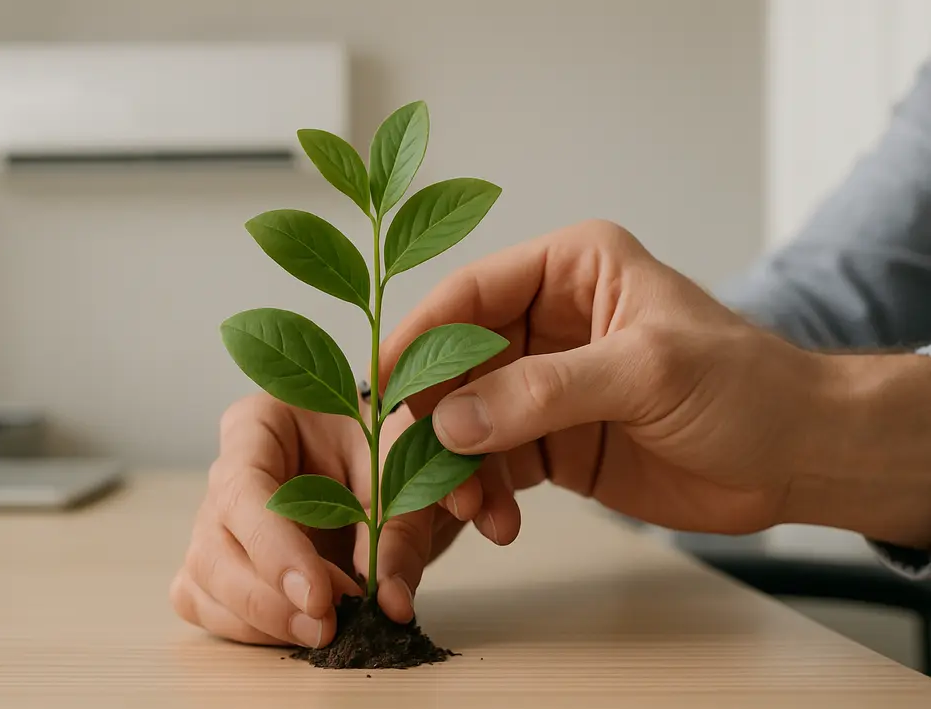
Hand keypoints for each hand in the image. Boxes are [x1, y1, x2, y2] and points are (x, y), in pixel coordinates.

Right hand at [169, 392, 511, 647]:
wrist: (384, 457)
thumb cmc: (384, 444)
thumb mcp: (403, 471)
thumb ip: (401, 532)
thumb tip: (391, 605)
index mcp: (257, 424)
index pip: (244, 488)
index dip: (275, 550)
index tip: (319, 597)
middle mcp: (224, 472)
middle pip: (213, 545)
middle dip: (269, 599)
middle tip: (330, 624)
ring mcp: (215, 521)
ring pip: (203, 583)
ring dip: (262, 622)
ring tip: (327, 629)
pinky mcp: (220, 564)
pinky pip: (208, 606)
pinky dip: (250, 633)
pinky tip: (300, 631)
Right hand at [380, 219, 835, 536]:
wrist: (798, 459)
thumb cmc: (747, 387)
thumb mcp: (647, 371)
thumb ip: (547, 391)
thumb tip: (451, 419)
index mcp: (570, 270)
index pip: (471, 294)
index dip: (420, 336)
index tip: (380, 383)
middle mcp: (546, 322)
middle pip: (455, 363)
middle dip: (435, 417)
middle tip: (425, 468)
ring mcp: (544, 385)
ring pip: (465, 420)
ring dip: (457, 467)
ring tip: (475, 508)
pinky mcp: (549, 441)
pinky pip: (491, 465)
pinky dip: (483, 495)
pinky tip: (499, 521)